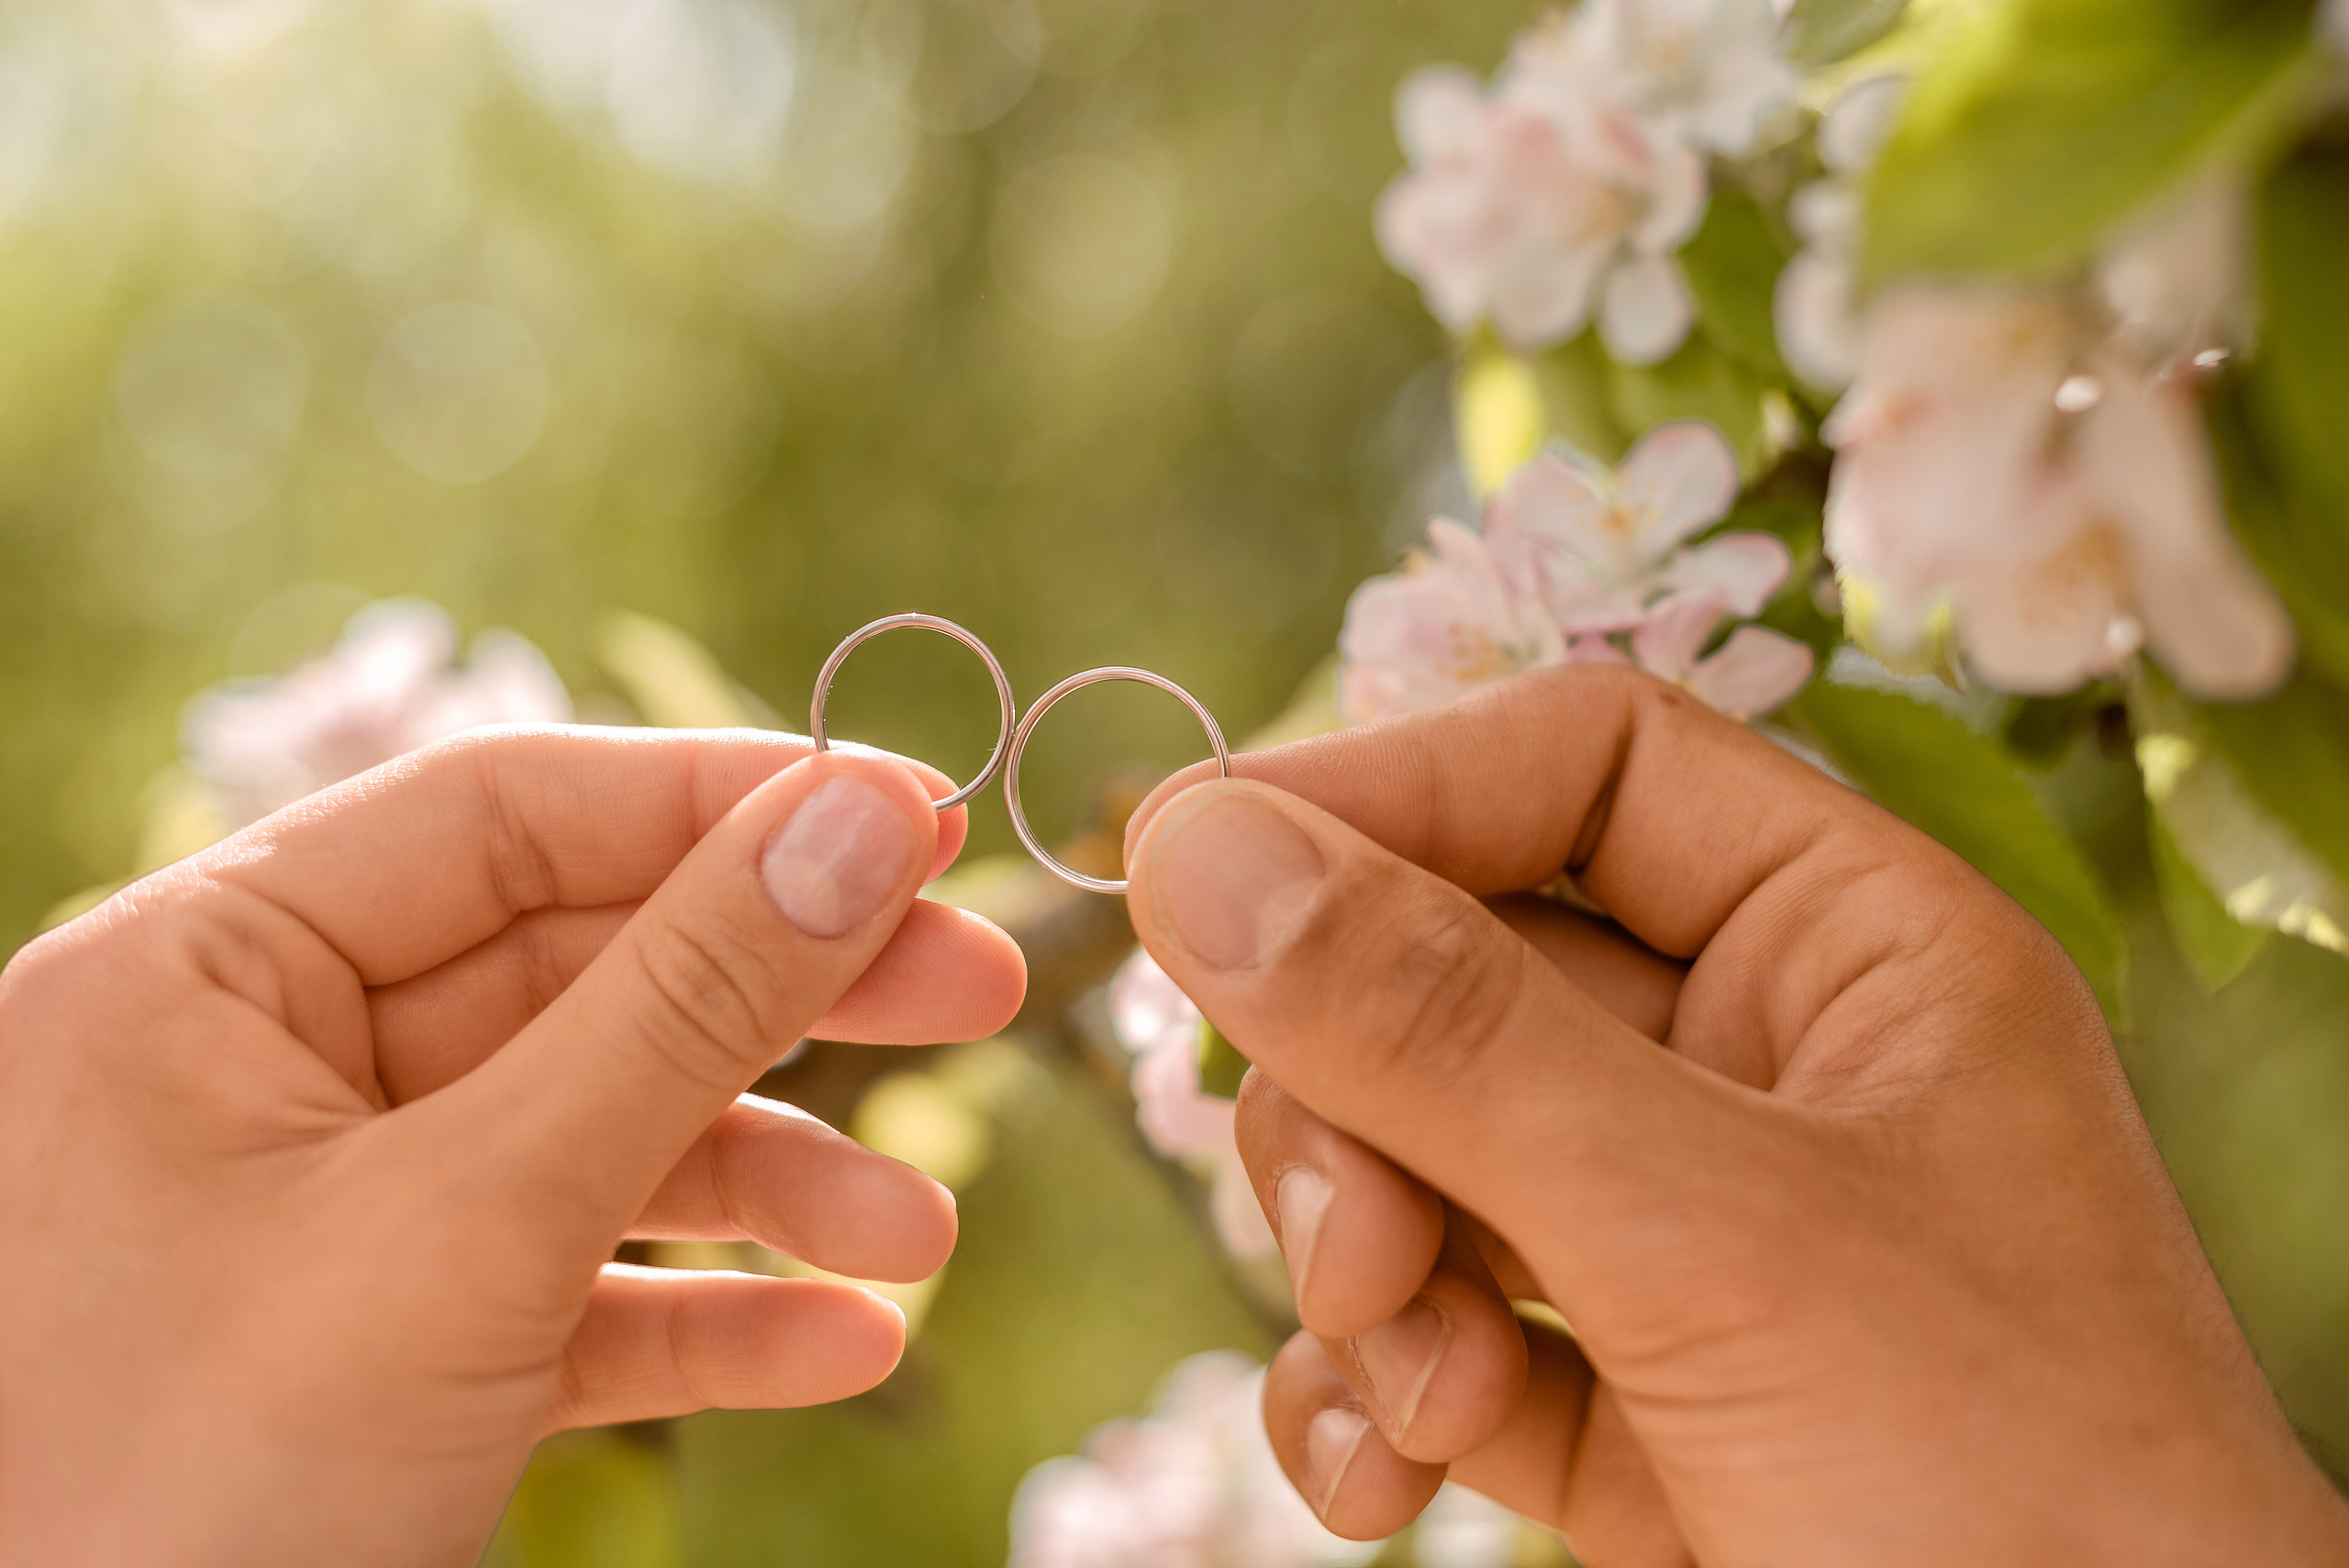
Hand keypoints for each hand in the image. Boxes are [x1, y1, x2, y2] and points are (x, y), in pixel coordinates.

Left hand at [0, 729, 1025, 1565]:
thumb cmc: (193, 1499)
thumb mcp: (470, 1224)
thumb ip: (678, 1007)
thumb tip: (858, 820)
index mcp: (198, 977)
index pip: (503, 816)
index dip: (721, 803)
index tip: (914, 814)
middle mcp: (255, 1074)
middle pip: (576, 970)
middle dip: (785, 997)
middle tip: (974, 988)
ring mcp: (319, 1221)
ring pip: (590, 1137)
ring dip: (771, 1185)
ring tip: (917, 1237)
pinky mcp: (377, 1357)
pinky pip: (566, 1292)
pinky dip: (705, 1314)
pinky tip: (837, 1343)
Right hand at [1122, 667, 2348, 1566]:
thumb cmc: (2003, 1495)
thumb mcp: (1708, 1235)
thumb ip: (1443, 1033)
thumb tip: (1196, 849)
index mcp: (1852, 951)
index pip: (1580, 769)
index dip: (1389, 793)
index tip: (1198, 869)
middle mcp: (1762, 1071)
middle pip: (1455, 970)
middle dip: (1362, 1106)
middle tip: (1354, 1239)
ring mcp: (1687, 1240)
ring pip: (1416, 1155)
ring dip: (1365, 1272)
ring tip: (1422, 1397)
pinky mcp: (1628, 1398)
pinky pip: (1432, 1327)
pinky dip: (1372, 1396)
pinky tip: (1384, 1483)